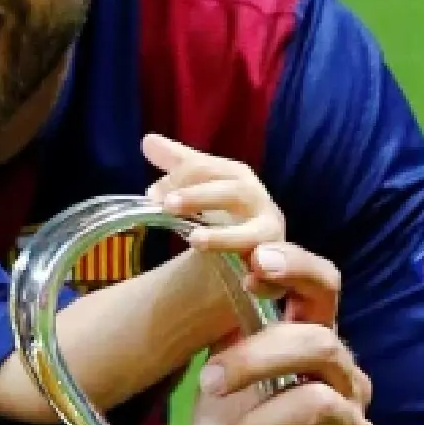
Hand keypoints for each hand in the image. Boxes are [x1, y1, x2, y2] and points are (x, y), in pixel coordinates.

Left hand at [143, 131, 284, 269]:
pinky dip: (263, 281)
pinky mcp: (276, 270)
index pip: (211, 170)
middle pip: (235, 192)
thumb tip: (147, 140)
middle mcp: (258, 203)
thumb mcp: (203, 188)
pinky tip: (246, 283)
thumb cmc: (227, 213)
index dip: (183, 177)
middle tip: (167, 205)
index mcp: (239, 180)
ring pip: (255, 234)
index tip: (152, 192)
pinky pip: (274, 277)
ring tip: (195, 241)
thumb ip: (179, 166)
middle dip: (202, 197)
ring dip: (226, 237)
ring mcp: (270, 237)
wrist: (258, 251)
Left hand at [186, 245, 383, 424]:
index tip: (252, 264)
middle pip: (319, 342)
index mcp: (313, 355)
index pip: (324, 291)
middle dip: (256, 356)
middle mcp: (342, 386)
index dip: (295, 268)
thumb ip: (227, 343)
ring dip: (260, 421)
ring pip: (318, 401)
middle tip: (210, 382)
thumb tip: (209, 280)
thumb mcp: (226, 395)